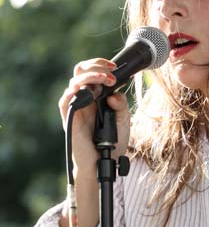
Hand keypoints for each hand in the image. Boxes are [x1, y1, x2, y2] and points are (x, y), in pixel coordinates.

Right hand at [58, 58, 130, 176]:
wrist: (105, 162)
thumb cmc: (113, 142)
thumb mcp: (124, 119)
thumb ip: (121, 104)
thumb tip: (113, 94)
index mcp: (96, 95)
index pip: (92, 70)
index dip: (101, 64)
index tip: (115, 67)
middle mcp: (84, 97)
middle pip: (81, 70)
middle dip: (95, 66)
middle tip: (111, 73)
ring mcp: (75, 106)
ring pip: (75, 81)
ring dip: (92, 77)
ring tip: (108, 81)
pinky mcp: (69, 117)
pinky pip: (65, 100)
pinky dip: (74, 92)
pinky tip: (88, 92)